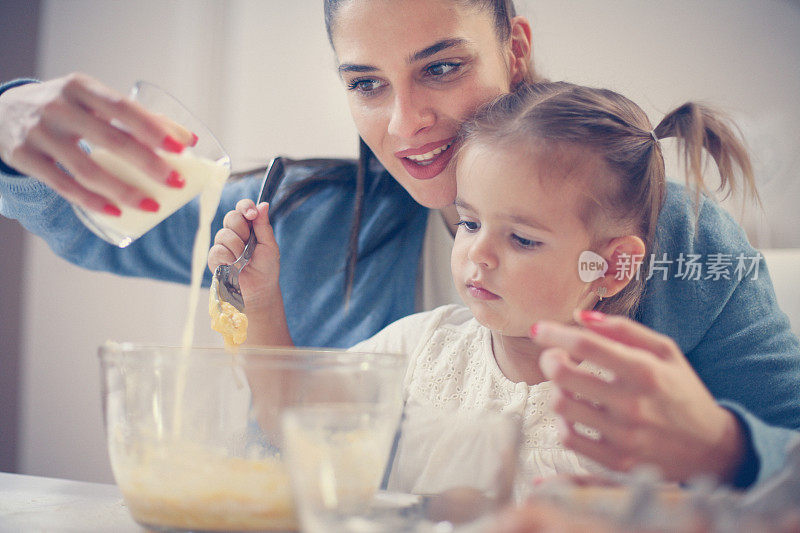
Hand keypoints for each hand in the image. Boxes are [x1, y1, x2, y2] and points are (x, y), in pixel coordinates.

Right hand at [0, 73, 194, 213]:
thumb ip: (138, 118)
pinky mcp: (24, 158)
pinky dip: (91, 202)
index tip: (181, 150)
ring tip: (152, 204)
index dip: (153, 128)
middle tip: (176, 183)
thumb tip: (190, 140)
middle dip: (148, 164)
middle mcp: (58, 106)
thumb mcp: (94, 102)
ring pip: (87, 169)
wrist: (1, 111)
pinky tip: (116, 212)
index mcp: (81, 87)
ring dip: (124, 191)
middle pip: (110, 140)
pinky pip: (63, 186)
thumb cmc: (67, 108)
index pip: (122, 108)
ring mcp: (38, 133)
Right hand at [208, 199, 280, 318]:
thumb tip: (263, 204)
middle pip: (231, 216)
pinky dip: (227, 258)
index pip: (243, 207)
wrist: (260, 289)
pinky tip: (234, 265)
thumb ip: (264, 225)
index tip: (251, 215)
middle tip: (250, 245)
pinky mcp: (215, 259)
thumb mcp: (269, 245)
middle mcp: (234, 233)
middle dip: (243, 230)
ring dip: (237, 248)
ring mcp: (223, 245)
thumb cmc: (267, 268)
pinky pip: (217, 250)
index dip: (245, 207)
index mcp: (249, 226)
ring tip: (244, 260)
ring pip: (223, 234)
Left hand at [531, 311, 745, 483]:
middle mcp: (632, 404)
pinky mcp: (616, 462)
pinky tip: (574, 414)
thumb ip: (623, 328)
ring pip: (561, 406)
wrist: (711, 448)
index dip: (554, 334)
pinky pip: (569, 439)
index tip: (538, 329)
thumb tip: (580, 316)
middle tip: (554, 357)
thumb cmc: (682, 391)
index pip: (586, 346)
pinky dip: (564, 422)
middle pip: (563, 375)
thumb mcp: (665, 351)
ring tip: (568, 386)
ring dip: (557, 390)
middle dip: (549, 360)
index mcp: (645, 371)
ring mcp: (623, 437)